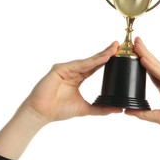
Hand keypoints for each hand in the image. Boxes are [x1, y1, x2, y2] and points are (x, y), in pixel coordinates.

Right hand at [0, 42, 121, 159]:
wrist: (41, 113)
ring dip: (100, 56)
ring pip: (87, 61)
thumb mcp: (85, 108)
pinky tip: (101, 58)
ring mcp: (66, 69)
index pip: (95, 66)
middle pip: (93, 60)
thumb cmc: (58, 110)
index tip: (119, 55)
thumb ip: (101, 109)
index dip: (106, 61)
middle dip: (106, 53)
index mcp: (78, 78)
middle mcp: (73, 71)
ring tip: (113, 51)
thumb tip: (118, 109)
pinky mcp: (59, 69)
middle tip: (118, 45)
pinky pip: (78, 65)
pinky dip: (90, 62)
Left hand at [125, 37, 159, 139]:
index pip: (152, 72)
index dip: (142, 62)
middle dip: (143, 53)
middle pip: (154, 65)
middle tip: (133, 41)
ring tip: (136, 45)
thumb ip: (144, 114)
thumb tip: (127, 111)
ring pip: (159, 67)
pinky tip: (145, 61)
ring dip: (147, 56)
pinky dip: (154, 68)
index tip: (131, 53)